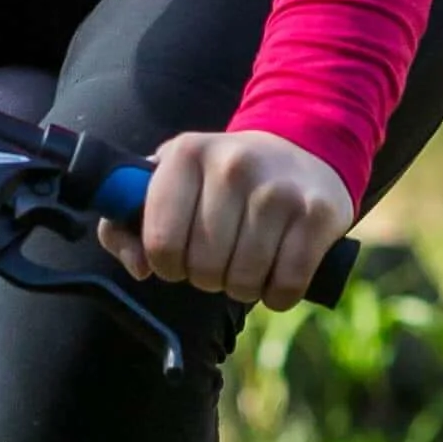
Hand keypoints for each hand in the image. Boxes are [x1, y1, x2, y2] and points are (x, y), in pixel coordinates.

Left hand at [109, 130, 355, 308]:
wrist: (302, 146)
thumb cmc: (219, 178)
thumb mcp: (168, 181)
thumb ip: (126, 224)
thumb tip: (140, 268)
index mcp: (186, 154)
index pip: (160, 241)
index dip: (165, 264)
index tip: (176, 258)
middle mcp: (232, 166)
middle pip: (204, 268)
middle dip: (206, 277)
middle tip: (217, 259)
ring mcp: (278, 190)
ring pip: (244, 281)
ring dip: (241, 287)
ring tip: (245, 262)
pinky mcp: (316, 214)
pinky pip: (286, 286)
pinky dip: (277, 294)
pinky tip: (275, 273)